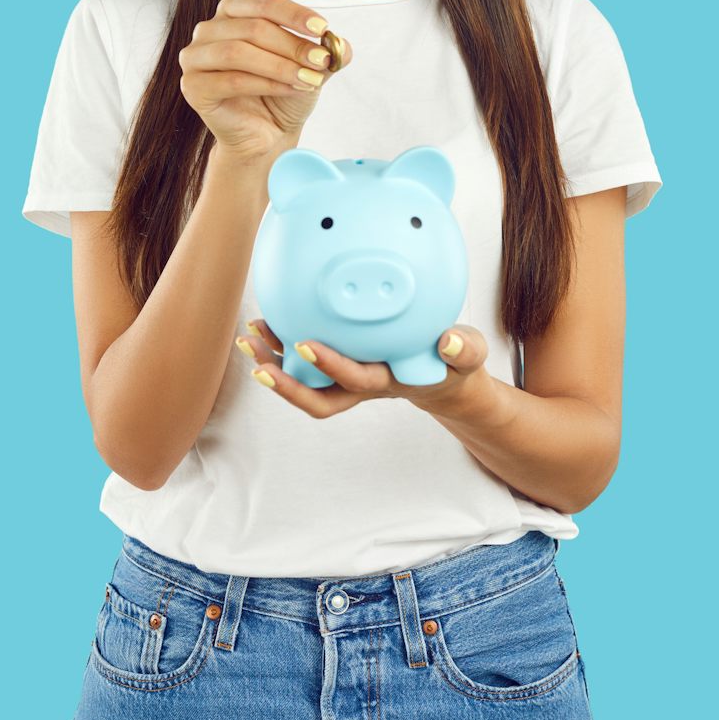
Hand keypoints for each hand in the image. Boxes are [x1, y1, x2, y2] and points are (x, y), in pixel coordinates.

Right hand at [177, 0, 353, 160]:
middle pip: (252, 28)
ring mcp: (195, 58)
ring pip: (237, 52)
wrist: (267, 134)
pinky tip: (290, 89)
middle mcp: (208, 30)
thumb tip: (342, 44)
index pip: (264, 4)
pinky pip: (231, 80)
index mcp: (233, 12)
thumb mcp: (311, 67)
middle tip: (322, 61)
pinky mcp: (193, 87)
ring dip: (279, 65)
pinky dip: (265, 84)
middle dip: (291, 45)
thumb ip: (326, 52)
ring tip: (309, 79)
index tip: (323, 29)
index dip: (294, 14)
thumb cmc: (284, 92)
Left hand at [235, 317, 490, 416]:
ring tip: (250, 337)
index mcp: (389, 381)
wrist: (444, 376)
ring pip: (303, 382)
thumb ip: (464, 349)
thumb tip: (449, 340)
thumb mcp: (468, 355)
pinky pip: (303, 361)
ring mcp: (346, 378)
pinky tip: (264, 321)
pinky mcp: (339, 364)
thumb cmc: (454, 362)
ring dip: (274, 363)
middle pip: (318, 398)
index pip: (356, 380)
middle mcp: (360, 385)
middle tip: (259, 364)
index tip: (305, 344)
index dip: (330, 366)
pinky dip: (281, 345)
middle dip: (286, 386)